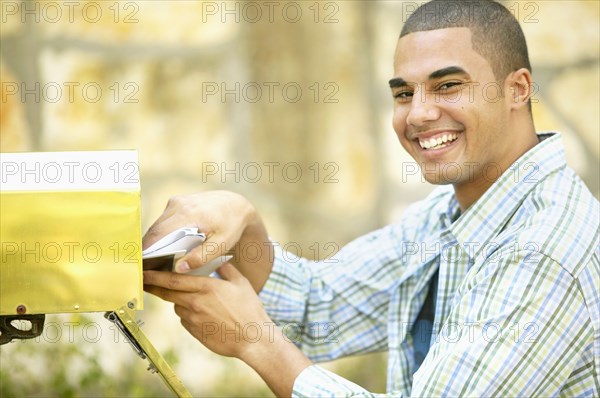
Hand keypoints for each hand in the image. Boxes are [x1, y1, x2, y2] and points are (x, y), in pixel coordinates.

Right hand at [143, 191, 272, 291]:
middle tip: (142, 272)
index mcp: (189, 214)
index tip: (139, 268)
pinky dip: (161, 236)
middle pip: (154, 231)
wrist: (236, 205)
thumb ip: (201, 256)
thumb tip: (178, 269)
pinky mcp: (176, 203)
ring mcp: (176, 202)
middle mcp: (178, 205)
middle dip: (147, 251)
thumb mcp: (221, 244)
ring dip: (153, 244)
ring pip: (157, 227)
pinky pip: (163, 222)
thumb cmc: (231, 225)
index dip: (145, 252)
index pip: (158, 235)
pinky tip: (162, 251)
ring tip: (150, 264)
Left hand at [143, 264, 312, 395]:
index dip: (155, 275)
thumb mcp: (241, 283)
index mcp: (206, 287)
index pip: (173, 279)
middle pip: (167, 292)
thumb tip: (218, 259)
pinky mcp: (194, 331)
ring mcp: (193, 319)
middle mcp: (196, 302)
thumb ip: (226, 269)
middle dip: (153, 286)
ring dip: (180, 300)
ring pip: (177, 305)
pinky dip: (189, 313)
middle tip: (143, 280)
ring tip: (200, 301)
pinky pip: (185, 319)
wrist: (253, 339)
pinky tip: (206, 315)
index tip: (143, 272)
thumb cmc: (250, 310)